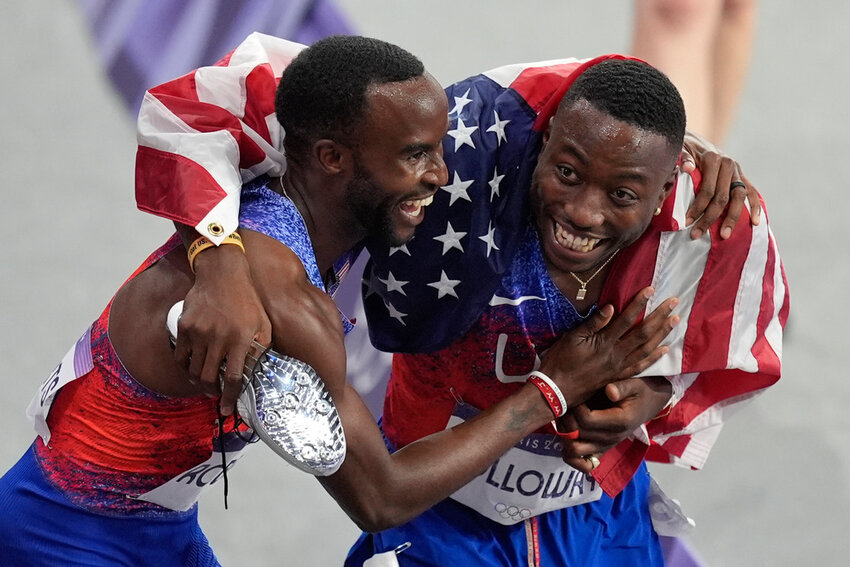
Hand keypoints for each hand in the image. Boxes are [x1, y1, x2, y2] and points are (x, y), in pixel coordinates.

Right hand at [175, 244, 271, 413]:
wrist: (222, 273)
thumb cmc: (247, 299)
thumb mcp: (263, 323)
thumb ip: (261, 349)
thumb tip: (257, 373)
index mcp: (241, 339)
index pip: (233, 377)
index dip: (230, 397)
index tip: (228, 410)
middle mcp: (218, 338)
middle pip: (209, 378)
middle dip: (212, 393)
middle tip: (215, 395)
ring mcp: (198, 332)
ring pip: (192, 370)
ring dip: (197, 383)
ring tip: (204, 384)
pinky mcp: (184, 326)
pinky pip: (180, 356)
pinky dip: (184, 367)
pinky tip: (192, 369)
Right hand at [538, 287, 678, 408]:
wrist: (557, 390)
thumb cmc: (561, 361)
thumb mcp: (572, 338)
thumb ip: (593, 323)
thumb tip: (611, 307)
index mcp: (604, 342)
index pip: (626, 319)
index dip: (639, 304)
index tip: (651, 290)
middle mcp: (616, 354)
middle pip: (643, 333)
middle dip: (660, 316)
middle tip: (675, 302)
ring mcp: (620, 367)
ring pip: (647, 348)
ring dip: (663, 334)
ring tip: (675, 320)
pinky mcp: (619, 377)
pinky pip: (641, 366)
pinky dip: (654, 357)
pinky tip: (665, 349)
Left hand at [557, 376, 671, 473]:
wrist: (650, 404)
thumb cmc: (640, 392)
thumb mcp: (635, 384)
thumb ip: (622, 387)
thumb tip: (609, 390)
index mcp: (620, 421)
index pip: (587, 420)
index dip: (576, 408)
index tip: (577, 395)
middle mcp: (612, 437)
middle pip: (576, 435)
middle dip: (566, 419)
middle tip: (567, 404)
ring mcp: (605, 445)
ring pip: (574, 451)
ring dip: (564, 435)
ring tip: (566, 418)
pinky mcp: (601, 448)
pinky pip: (582, 463)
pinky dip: (571, 455)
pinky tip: (569, 439)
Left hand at [680, 131, 760, 239]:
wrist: (695, 140)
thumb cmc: (684, 149)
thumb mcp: (680, 149)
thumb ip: (683, 158)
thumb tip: (688, 167)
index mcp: (713, 159)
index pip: (708, 189)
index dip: (698, 207)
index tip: (687, 222)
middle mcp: (728, 164)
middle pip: (723, 197)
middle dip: (710, 218)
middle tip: (697, 234)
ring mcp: (737, 171)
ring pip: (739, 197)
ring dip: (732, 218)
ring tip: (725, 236)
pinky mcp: (741, 177)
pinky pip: (751, 193)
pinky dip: (755, 207)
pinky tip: (754, 222)